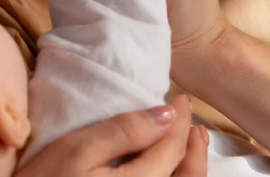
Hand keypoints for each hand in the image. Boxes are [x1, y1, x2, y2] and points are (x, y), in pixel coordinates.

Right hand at [15, 95, 208, 176]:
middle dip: (193, 147)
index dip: (179, 121)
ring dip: (190, 167)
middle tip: (192, 121)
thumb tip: (166, 114)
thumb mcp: (76, 152)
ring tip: (190, 144)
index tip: (180, 100)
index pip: (171, 149)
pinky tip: (165, 170)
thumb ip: (124, 132)